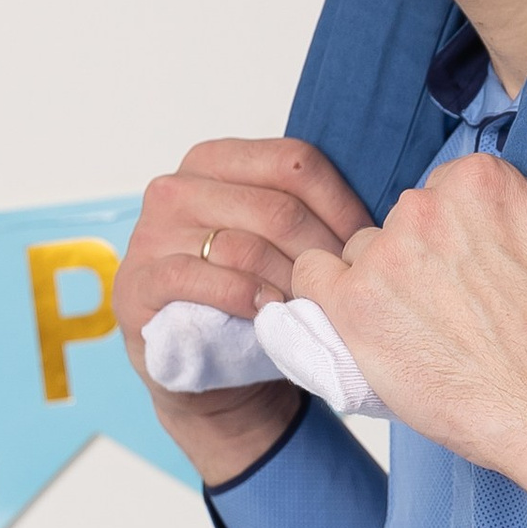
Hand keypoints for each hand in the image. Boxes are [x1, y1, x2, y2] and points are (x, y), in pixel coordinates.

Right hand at [116, 136, 373, 480]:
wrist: (206, 367)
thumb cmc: (254, 297)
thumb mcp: (281, 242)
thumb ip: (309, 211)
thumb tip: (387, 210)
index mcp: (215, 160)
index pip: (294, 161)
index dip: (342, 204)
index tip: (368, 244)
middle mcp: (177, 187)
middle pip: (276, 205)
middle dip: (323, 252)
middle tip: (350, 289)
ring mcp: (150, 234)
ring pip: (244, 243)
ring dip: (291, 281)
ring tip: (315, 306)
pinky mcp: (138, 284)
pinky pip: (199, 278)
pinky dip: (244, 296)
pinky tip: (269, 310)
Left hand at [292, 75, 526, 527]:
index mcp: (479, 179)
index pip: (448, 190)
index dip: (466, 235)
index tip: (488, 274)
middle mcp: (425, 207)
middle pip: (404, 219)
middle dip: (424, 256)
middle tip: (460, 308)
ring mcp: (384, 256)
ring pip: (364, 251)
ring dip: (382, 281)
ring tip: (423, 328)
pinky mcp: (351, 306)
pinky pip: (313, 278)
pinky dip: (329, 297)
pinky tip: (365, 321)